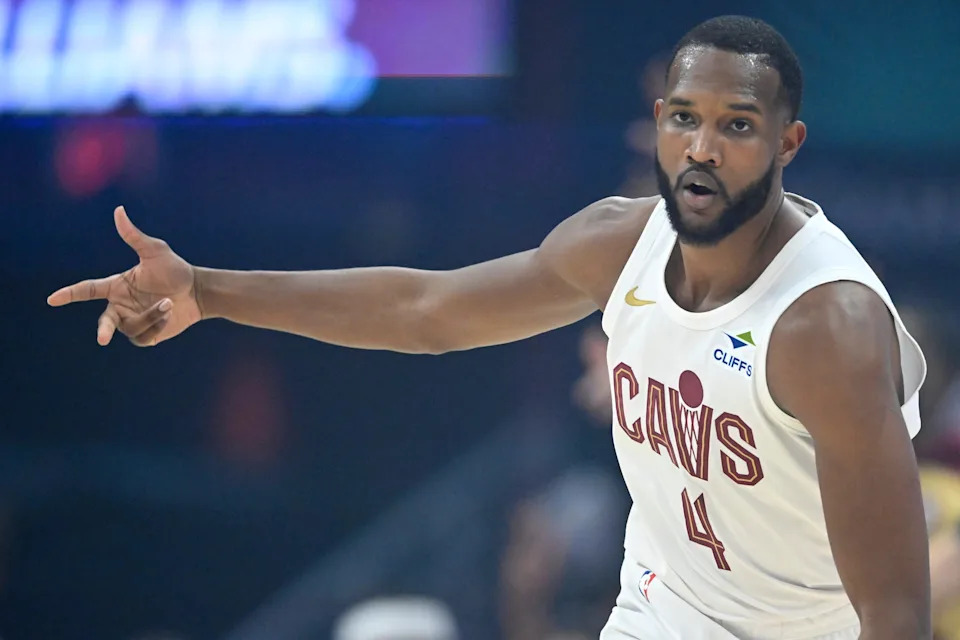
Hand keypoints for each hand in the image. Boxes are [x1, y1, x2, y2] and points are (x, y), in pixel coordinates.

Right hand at [47, 206, 202, 346]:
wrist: (198, 292)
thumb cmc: (176, 270)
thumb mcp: (155, 251)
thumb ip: (134, 236)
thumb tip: (118, 210)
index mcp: (117, 286)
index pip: (88, 290)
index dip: (70, 294)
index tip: (52, 300)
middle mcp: (121, 305)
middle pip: (105, 321)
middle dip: (104, 329)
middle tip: (102, 338)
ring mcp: (134, 321)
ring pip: (131, 327)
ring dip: (151, 315)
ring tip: (169, 303)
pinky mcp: (148, 335)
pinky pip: (144, 336)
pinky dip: (157, 324)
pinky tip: (170, 314)